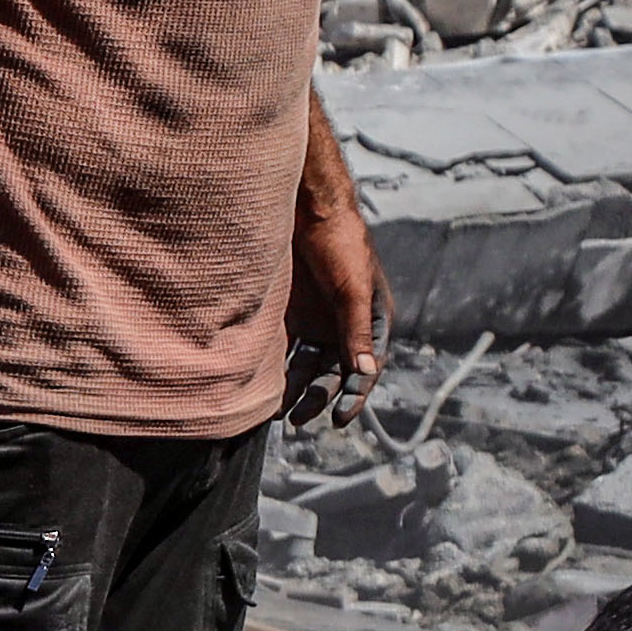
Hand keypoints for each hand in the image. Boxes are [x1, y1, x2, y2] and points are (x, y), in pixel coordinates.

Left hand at [286, 194, 389, 423]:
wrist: (306, 210)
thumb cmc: (341, 245)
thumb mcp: (352, 291)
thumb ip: (356, 332)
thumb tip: (365, 374)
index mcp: (371, 321)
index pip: (365, 368)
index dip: (354, 395)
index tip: (339, 420)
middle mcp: (344, 326)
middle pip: (332, 373)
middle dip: (318, 397)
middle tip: (297, 419)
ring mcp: (316, 321)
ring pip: (306, 366)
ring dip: (294, 388)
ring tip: (276, 411)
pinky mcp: (289, 315)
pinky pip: (283, 350)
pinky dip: (274, 369)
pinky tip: (259, 386)